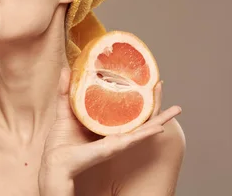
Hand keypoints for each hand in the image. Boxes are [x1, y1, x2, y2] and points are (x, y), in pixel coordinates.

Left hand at [41, 66, 181, 179]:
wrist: (56, 162)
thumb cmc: (61, 143)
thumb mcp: (64, 110)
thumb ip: (66, 91)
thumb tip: (67, 69)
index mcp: (105, 124)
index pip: (127, 108)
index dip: (138, 96)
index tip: (146, 82)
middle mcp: (115, 133)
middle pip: (140, 116)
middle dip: (154, 103)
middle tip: (163, 87)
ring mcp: (116, 141)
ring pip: (144, 128)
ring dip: (160, 119)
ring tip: (176, 109)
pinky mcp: (113, 148)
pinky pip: (134, 140)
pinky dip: (147, 134)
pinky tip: (160, 127)